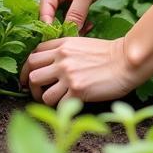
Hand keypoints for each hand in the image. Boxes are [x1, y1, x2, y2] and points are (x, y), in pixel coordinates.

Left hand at [20, 35, 140, 105]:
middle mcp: (61, 58)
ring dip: (45, 99)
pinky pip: (58, 105)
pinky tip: (68, 106)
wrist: (126, 61)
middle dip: (31, 86)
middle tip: (37, 93)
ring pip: (41, 92)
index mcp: (62, 45)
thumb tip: (50, 64)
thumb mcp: (81, 44)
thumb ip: (64, 51)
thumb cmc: (107, 54)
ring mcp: (68, 74)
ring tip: (54, 101)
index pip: (33, 55)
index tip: (28, 78)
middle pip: (32, 73)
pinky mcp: (77, 90)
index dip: (27, 69)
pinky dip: (61, 108)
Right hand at [38, 0, 120, 31]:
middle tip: (79, 39)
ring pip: (64, 19)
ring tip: (88, 29)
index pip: (44, 14)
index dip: (51, 30)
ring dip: (75, 27)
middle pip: (53, 18)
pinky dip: (81, 22)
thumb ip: (76, 13)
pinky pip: (74, 15)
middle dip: (65, 29)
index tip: (63, 42)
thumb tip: (69, 34)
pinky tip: (91, 25)